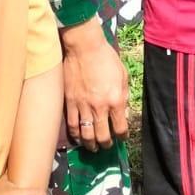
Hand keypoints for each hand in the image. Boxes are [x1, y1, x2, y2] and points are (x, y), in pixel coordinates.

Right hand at [60, 21, 128, 152]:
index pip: (121, 127)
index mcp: (116, 100)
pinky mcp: (70, 102)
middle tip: (107, 145)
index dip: (123, 136)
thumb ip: (124, 95)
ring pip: (86, 135)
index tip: (122, 137)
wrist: (84, 47)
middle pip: (103, 136)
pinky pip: (72, 125)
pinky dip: (76, 134)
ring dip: (91, 144)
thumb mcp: (122, 75)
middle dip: (106, 144)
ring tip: (93, 146)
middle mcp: (100, 107)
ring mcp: (83, 106)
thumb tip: (123, 111)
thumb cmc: (106, 57)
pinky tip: (79, 137)